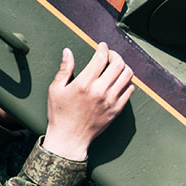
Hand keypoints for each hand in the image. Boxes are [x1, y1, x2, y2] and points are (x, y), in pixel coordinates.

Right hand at [43, 43, 134, 160]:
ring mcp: (111, 101)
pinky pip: (130, 90)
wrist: (70, 138)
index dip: (103, 48)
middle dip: (115, 55)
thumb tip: (67, 51)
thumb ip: (64, 69)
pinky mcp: (117, 110)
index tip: (102, 46)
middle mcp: (100, 91)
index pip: (101, 58)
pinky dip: (127, 82)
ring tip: (116, 66)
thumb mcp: (56, 89)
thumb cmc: (60, 114)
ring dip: (123, 67)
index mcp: (84, 84)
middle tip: (110, 55)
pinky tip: (119, 81)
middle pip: (118, 64)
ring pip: (127, 76)